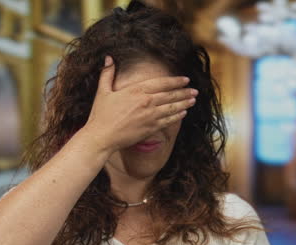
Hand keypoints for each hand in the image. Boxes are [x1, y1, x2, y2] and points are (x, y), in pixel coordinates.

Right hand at [83, 55, 197, 154]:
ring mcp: (150, 116)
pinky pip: (168, 121)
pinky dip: (177, 116)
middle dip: (184, 92)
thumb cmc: (100, 115)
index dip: (175, 81)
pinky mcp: (150, 128)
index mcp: (136, 90)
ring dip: (184, 103)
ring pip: (172, 107)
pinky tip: (183, 113)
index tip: (185, 79)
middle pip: (170, 95)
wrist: (102, 137)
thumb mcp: (102, 91)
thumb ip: (107, 73)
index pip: (161, 83)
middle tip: (194, 90)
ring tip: (193, 100)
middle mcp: (146, 102)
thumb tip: (108, 58)